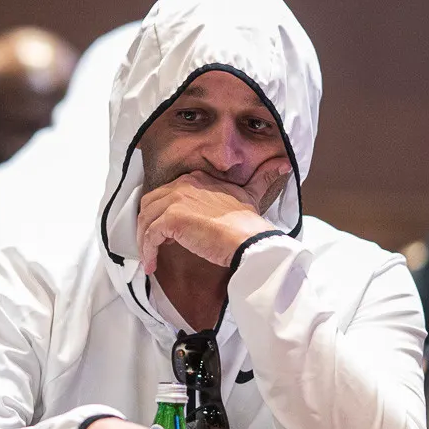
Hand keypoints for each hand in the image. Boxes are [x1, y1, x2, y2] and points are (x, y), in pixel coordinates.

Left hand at [137, 157, 291, 273]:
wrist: (249, 239)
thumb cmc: (249, 223)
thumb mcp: (253, 195)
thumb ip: (262, 179)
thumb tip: (284, 164)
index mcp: (196, 179)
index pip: (167, 192)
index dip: (163, 212)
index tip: (167, 231)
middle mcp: (183, 184)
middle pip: (150, 204)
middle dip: (147, 224)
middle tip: (153, 244)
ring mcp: (176, 200)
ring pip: (146, 219)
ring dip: (144, 240)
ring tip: (150, 257)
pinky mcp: (171, 219)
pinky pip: (149, 235)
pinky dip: (147, 250)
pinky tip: (152, 264)